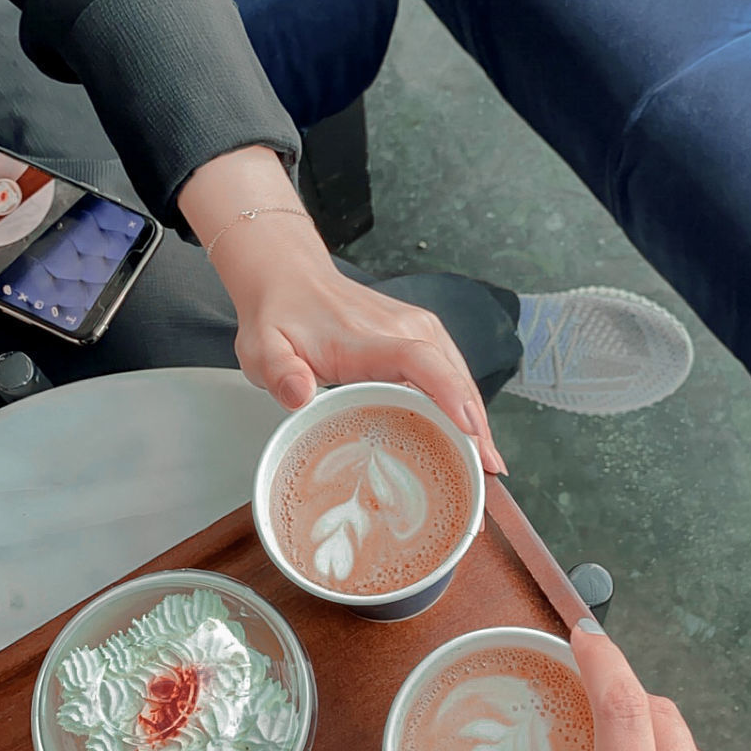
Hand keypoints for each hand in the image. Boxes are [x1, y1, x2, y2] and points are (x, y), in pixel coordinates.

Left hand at [178, 147, 505, 474]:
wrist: (291, 279)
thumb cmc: (279, 319)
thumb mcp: (261, 348)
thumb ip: (278, 372)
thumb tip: (299, 394)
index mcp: (366, 338)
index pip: (418, 361)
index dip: (447, 395)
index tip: (469, 429)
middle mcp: (402, 329)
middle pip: (452, 376)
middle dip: (475, 424)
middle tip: (487, 471)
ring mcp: (419, 329)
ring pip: (459, 377)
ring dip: (477, 418)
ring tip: (489, 464)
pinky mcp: (424, 335)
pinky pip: (453, 372)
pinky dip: (466, 405)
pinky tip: (475, 435)